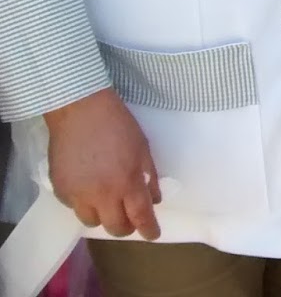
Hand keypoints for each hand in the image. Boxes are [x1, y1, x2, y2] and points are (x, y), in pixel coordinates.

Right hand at [43, 88, 160, 239]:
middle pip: (114, 227)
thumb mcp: (143, 149)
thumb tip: (154, 199)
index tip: (152, 235)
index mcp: (127, 183)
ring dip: (103, 217)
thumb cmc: (118, 126)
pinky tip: (89, 188)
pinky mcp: (60, 190)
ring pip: (91, 222)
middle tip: (130, 219)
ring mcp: (77, 194)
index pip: (140, 216)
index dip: (148, 229)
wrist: (81, 112)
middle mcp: (101, 194)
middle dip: (125, 227)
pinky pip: (74, 207)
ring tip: (108, 203)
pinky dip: (84, 204)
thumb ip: (149, 177)